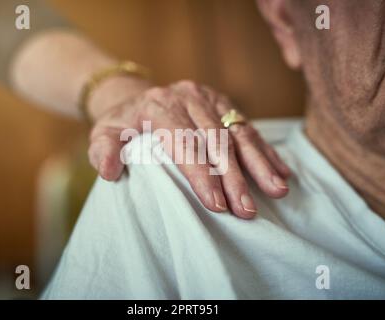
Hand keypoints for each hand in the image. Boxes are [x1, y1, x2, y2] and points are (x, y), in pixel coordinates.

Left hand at [88, 79, 289, 218]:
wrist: (136, 97)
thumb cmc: (121, 123)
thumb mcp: (103, 134)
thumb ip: (103, 151)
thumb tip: (110, 171)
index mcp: (158, 105)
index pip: (184, 143)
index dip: (201, 175)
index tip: (216, 205)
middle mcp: (187, 97)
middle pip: (216, 141)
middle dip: (233, 178)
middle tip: (246, 210)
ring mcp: (208, 97)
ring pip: (238, 132)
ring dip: (258, 163)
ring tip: (276, 190)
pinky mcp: (222, 102)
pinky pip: (247, 126)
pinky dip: (264, 149)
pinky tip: (281, 170)